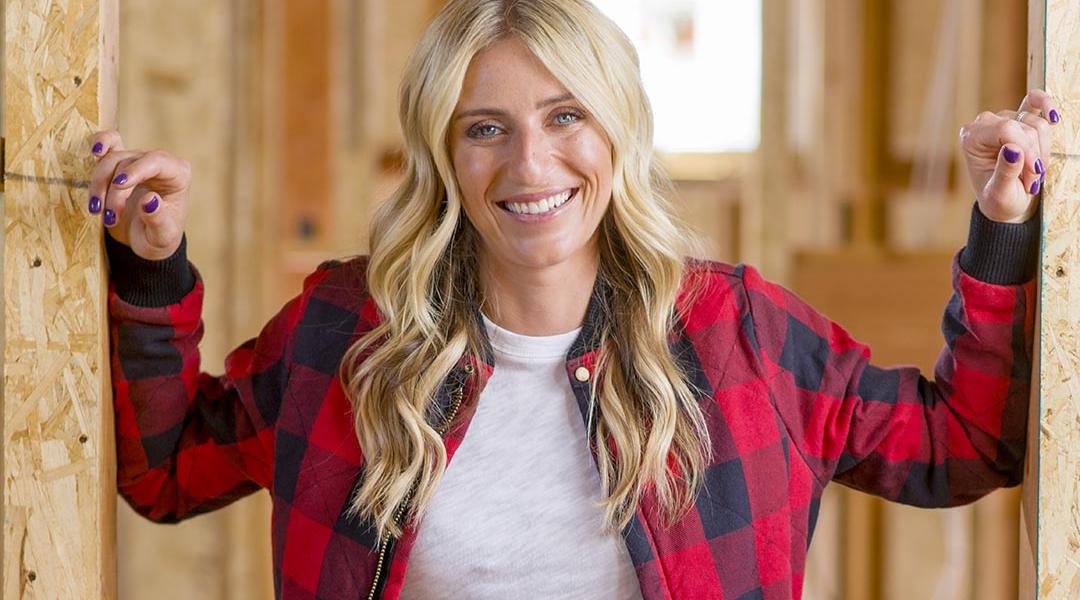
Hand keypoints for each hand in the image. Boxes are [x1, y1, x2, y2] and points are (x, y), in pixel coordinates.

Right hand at [88, 131, 190, 259]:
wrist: (147, 240)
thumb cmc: (159, 237)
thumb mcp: (161, 237)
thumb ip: (158, 220)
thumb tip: (149, 200)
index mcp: (178, 176)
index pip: (157, 161)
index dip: (136, 170)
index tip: (118, 186)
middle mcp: (160, 163)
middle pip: (128, 163)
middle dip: (114, 191)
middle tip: (110, 218)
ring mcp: (139, 161)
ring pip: (112, 159)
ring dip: (99, 185)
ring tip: (97, 212)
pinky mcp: (120, 163)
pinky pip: (110, 143)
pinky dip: (100, 143)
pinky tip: (95, 151)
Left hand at [959, 89, 1060, 222]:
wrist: (1006, 201)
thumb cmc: (998, 199)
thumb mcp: (1000, 194)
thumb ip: (1005, 173)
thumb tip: (1012, 149)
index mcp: (970, 138)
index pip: (1006, 130)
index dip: (1026, 150)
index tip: (1034, 174)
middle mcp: (984, 124)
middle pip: (1023, 127)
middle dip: (1034, 155)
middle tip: (1032, 181)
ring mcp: (1003, 118)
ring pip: (1036, 123)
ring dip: (1042, 151)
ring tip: (1034, 173)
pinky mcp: (1020, 118)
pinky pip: (1035, 101)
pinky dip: (1047, 106)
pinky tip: (1054, 117)